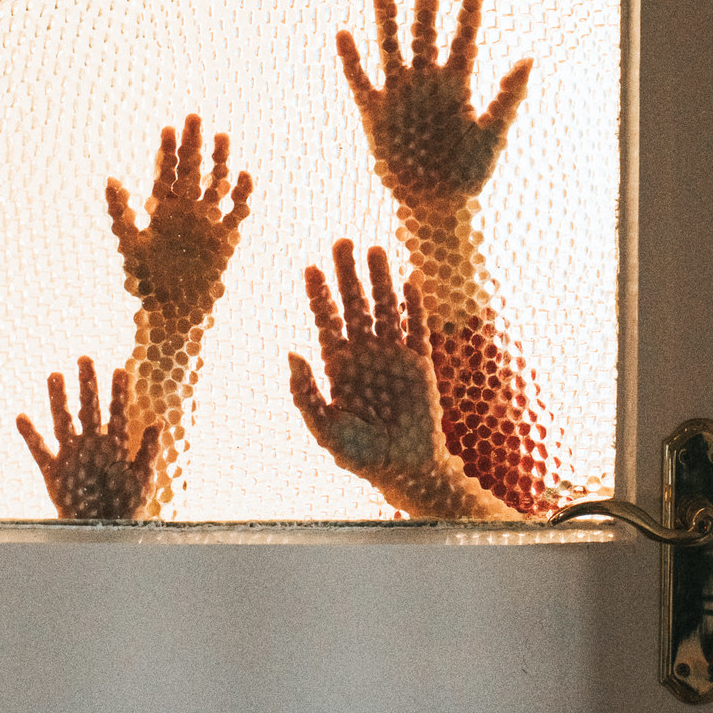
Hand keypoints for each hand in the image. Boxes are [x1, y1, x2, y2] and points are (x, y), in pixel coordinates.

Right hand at [17, 357, 159, 520]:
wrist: (103, 531)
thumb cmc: (125, 506)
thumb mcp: (142, 478)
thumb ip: (148, 450)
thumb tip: (157, 422)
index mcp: (114, 445)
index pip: (117, 413)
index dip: (119, 393)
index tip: (120, 370)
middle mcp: (91, 445)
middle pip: (89, 409)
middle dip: (88, 385)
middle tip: (85, 358)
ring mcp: (71, 455)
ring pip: (63, 422)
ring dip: (59, 400)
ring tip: (54, 375)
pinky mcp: (53, 472)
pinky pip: (39, 451)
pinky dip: (30, 436)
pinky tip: (22, 417)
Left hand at [106, 113, 252, 314]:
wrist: (174, 312)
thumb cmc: (147, 281)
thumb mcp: (130, 245)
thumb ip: (121, 213)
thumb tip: (111, 180)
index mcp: (162, 210)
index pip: (165, 174)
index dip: (167, 152)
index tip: (168, 129)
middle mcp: (186, 212)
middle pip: (191, 171)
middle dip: (193, 146)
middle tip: (194, 118)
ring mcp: (207, 223)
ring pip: (214, 185)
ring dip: (218, 162)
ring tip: (221, 137)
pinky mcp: (225, 239)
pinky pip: (236, 213)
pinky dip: (241, 195)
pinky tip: (244, 175)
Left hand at [286, 240, 518, 520]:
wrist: (404, 470)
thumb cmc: (361, 455)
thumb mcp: (325, 429)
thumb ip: (305, 394)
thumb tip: (292, 354)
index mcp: (339, 368)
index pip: (327, 322)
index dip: (319, 295)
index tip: (310, 268)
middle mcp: (365, 355)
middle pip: (355, 305)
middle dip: (347, 275)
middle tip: (341, 241)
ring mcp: (394, 357)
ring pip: (385, 309)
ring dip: (380, 281)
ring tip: (375, 248)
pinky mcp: (421, 365)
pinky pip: (417, 329)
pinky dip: (414, 307)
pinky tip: (409, 281)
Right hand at [335, 0, 531, 212]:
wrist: (433, 205)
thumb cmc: (468, 173)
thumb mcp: (492, 133)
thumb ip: (507, 96)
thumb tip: (529, 58)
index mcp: (457, 85)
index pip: (463, 39)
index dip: (469, 12)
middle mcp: (427, 82)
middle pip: (424, 32)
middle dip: (425, 0)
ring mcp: (399, 94)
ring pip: (391, 46)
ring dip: (387, 19)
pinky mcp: (373, 112)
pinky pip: (359, 79)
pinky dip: (352, 59)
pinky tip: (344, 34)